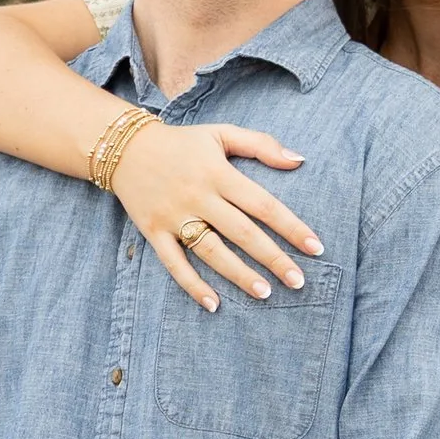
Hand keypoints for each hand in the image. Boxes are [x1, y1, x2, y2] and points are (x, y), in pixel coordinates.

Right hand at [112, 120, 321, 309]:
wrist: (123, 147)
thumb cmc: (182, 142)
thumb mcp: (221, 133)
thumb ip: (261, 144)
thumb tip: (299, 159)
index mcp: (219, 173)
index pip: (263, 204)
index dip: (291, 226)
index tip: (316, 247)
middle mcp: (198, 196)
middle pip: (242, 232)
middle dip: (273, 258)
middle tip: (299, 281)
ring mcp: (175, 216)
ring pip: (211, 252)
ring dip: (239, 274)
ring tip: (265, 293)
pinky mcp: (154, 231)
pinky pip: (174, 264)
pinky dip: (192, 285)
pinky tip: (214, 304)